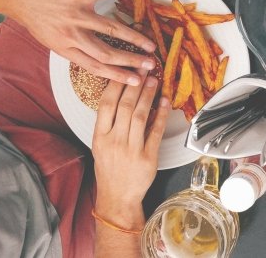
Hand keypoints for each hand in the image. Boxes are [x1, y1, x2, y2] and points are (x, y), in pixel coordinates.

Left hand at [5, 0, 155, 85]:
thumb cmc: (30, 13)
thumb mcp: (48, 38)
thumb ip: (70, 44)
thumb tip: (91, 51)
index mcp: (65, 49)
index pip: (96, 67)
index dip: (118, 76)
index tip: (136, 82)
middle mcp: (71, 35)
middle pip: (107, 53)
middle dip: (131, 61)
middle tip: (150, 65)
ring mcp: (74, 15)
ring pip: (110, 30)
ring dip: (134, 38)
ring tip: (150, 44)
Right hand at [92, 74, 167, 210]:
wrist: (117, 197)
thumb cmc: (109, 169)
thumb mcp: (100, 145)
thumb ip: (108, 123)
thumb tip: (121, 96)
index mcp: (100, 136)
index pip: (106, 104)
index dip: (117, 84)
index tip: (125, 70)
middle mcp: (114, 141)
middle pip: (125, 106)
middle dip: (135, 84)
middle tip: (144, 68)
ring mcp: (131, 149)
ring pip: (140, 116)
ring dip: (148, 95)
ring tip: (154, 80)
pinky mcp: (148, 157)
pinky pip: (156, 132)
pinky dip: (161, 115)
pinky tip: (165, 102)